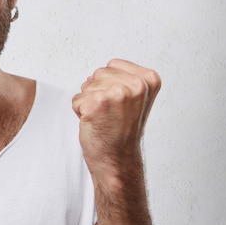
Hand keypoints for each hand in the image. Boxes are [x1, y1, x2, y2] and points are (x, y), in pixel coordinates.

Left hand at [72, 59, 160, 178]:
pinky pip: (77, 99)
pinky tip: (95, 122)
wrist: (118, 159)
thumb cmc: (124, 132)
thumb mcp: (136, 99)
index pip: (113, 65)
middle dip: (98, 92)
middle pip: (98, 73)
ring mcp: (117, 93)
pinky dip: (80, 111)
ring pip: (86, 85)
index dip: (110, 84)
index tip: (121, 104)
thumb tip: (99, 72)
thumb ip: (124, 79)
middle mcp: (136, 85)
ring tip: (104, 118)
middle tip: (111, 113)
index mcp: (148, 79)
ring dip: (89, 102)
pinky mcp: (97, 102)